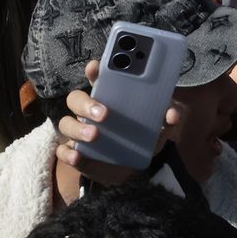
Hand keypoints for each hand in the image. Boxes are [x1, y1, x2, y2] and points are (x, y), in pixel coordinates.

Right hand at [54, 60, 178, 185]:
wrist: (131, 171)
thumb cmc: (140, 139)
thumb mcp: (157, 129)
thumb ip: (166, 118)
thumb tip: (173, 113)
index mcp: (108, 98)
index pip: (97, 78)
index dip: (94, 70)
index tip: (95, 67)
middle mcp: (89, 112)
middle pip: (76, 99)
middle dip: (87, 103)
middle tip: (104, 113)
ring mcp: (79, 132)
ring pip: (66, 123)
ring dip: (78, 128)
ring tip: (94, 135)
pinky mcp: (75, 153)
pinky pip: (63, 150)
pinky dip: (68, 153)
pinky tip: (77, 156)